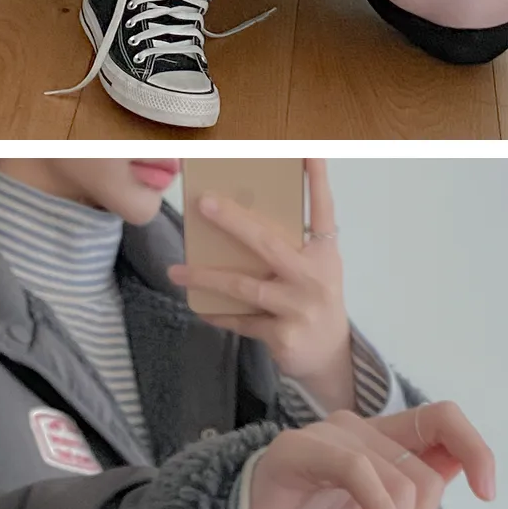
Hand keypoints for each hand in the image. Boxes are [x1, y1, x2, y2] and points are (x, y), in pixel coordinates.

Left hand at [168, 160, 351, 400]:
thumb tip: (235, 222)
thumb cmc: (314, 300)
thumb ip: (288, 249)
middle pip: (267, 243)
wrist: (330, 356)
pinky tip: (199, 306)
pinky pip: (241, 320)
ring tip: (177, 271)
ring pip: (244, 286)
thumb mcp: (313, 270)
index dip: (317, 181)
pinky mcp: (283, 335)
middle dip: (232, 221)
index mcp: (324, 255)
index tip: (308, 152)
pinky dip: (218, 313)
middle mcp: (314, 278)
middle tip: (203, 203)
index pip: (323, 211)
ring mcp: (298, 308)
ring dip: (206, 278)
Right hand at [244, 400, 495, 508]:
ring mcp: (325, 435)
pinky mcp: (295, 450)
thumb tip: (461, 475)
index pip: (443, 418)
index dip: (475, 448)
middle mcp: (357, 428)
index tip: (486, 493)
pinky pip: (358, 471)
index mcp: (380, 441)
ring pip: (399, 482)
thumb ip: (410, 494)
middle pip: (424, 472)